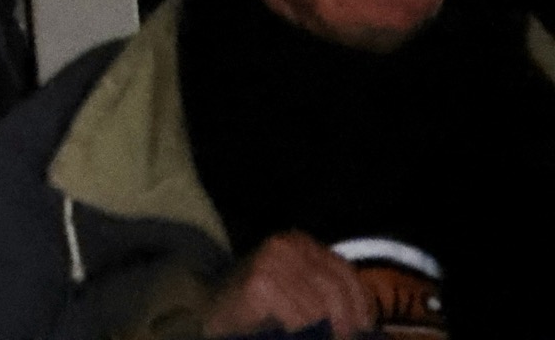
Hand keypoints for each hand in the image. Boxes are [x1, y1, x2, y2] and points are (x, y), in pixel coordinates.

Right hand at [203, 233, 374, 337]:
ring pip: (321, 310)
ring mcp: (271, 263)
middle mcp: (286, 245)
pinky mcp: (259, 285)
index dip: (360, 312)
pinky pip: (301, 319)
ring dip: (323, 332)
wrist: (202, 309)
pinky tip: (290, 334)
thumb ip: (328, 299)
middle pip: (337, 294)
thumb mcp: (299, 293)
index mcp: (300, 242)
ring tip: (314, 335)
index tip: (361, 333)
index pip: (348, 278)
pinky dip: (302, 333)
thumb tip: (370, 329)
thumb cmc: (257, 308)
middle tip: (339, 339)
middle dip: (344, 327)